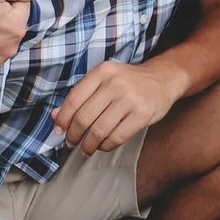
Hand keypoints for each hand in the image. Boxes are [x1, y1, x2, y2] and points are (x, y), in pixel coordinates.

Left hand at [54, 58, 181, 153]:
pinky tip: (104, 145)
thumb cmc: (129, 81)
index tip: (59, 130)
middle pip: (85, 117)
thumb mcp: (104, 80)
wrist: (164, 78)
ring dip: (89, 144)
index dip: (63, 118)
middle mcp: (116, 83)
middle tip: (72, 143)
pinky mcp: (143, 114)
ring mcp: (130, 98)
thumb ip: (81, 96)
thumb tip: (55, 117)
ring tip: (87, 148)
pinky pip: (117, 137)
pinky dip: (106, 146)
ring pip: (99, 130)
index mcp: (103, 71)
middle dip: (74, 135)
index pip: (74, 98)